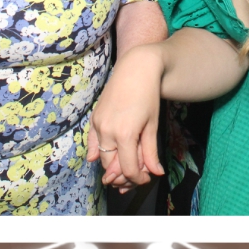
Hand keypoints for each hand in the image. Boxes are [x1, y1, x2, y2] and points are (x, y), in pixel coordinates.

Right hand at [85, 45, 164, 191]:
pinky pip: (93, 143)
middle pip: (111, 166)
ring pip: (101, 157)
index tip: (147, 178)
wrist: (135, 69)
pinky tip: (98, 160)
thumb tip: (155, 173)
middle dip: (124, 176)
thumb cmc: (148, 96)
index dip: (138, 179)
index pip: (128, 169)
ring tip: (125, 167)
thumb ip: (150, 152)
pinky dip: (97, 153)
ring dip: (112, 166)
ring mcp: (98, 125)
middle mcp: (106, 131)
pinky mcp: (94, 119)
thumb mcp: (152, 126)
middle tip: (137, 175)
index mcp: (124, 135)